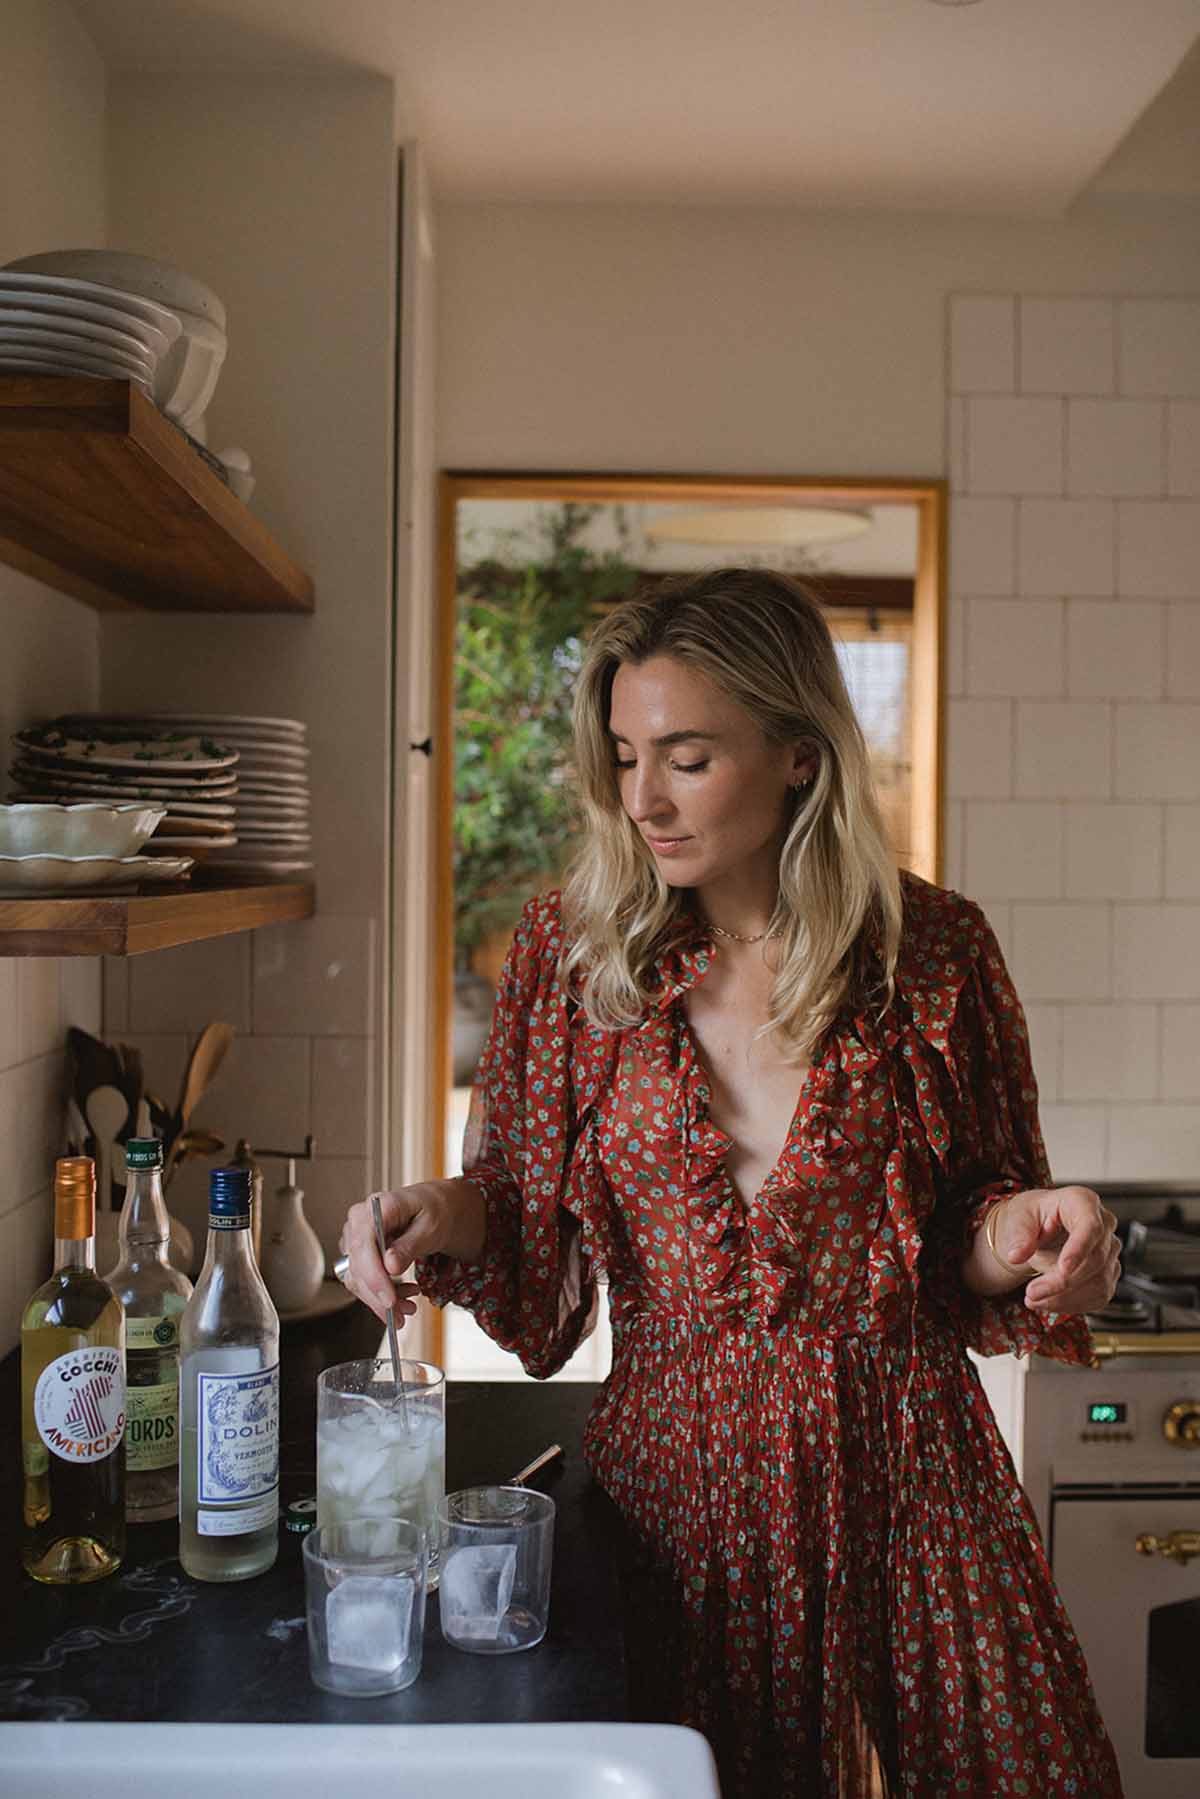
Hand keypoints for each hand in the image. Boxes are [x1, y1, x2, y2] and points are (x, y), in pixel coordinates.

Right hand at [338, 1183, 449, 1323]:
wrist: (435, 1208)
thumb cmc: (435, 1210)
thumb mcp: (431, 1226)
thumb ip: (410, 1245)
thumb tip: (390, 1266)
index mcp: (378, 1206)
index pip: (364, 1243)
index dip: (373, 1275)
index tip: (389, 1300)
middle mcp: (360, 1220)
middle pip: (357, 1265)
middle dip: (379, 1297)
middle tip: (401, 1315)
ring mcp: (357, 1237)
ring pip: (357, 1278)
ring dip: (380, 1300)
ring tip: (409, 1307)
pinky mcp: (360, 1253)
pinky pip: (363, 1280)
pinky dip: (381, 1295)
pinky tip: (403, 1297)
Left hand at [993, 1186, 1119, 1314]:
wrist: (1038, 1229)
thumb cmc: (1032, 1216)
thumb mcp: (1019, 1217)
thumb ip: (1019, 1235)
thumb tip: (1016, 1255)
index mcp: (1082, 1201)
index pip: (1090, 1226)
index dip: (1079, 1250)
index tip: (1063, 1270)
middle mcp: (1103, 1224)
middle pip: (1095, 1259)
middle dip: (1062, 1282)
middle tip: (1031, 1293)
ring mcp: (1109, 1250)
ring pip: (1100, 1283)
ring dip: (1065, 1298)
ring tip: (1034, 1300)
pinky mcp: (1108, 1273)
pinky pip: (1099, 1296)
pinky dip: (1072, 1304)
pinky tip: (1048, 1302)